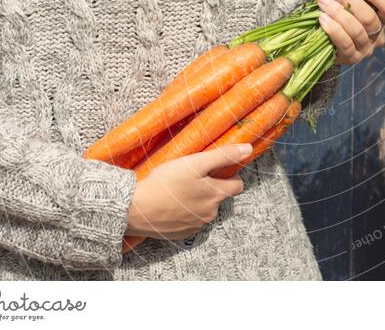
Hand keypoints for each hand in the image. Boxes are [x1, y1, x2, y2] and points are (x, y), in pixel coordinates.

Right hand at [125, 144, 250, 239]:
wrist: (136, 209)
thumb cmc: (166, 182)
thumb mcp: (196, 163)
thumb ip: (223, 156)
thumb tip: (248, 150)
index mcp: (216, 195)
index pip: (238, 186)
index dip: (230, 175)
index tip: (217, 169)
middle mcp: (210, 213)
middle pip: (220, 198)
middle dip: (212, 188)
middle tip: (192, 177)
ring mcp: (196, 225)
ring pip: (205, 209)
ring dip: (197, 200)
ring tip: (179, 190)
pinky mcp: (181, 234)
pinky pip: (190, 220)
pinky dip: (184, 212)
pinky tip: (171, 203)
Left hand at [318, 0, 384, 65]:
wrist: (316, 31)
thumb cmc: (335, 6)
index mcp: (383, 17)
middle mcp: (379, 35)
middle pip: (370, 18)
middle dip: (349, 1)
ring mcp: (366, 49)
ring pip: (357, 30)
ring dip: (338, 13)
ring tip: (323, 3)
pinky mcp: (352, 58)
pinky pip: (345, 43)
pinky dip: (333, 29)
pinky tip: (322, 18)